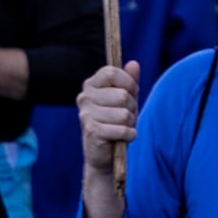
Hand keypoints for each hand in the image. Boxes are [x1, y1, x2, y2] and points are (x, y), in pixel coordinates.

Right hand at [76, 61, 139, 217]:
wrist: (104, 154)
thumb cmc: (116, 121)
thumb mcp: (126, 99)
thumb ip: (130, 81)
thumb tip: (133, 63)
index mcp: (91, 84)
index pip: (111, 72)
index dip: (128, 82)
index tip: (133, 91)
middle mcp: (84, 97)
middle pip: (122, 94)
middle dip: (132, 107)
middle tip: (127, 116)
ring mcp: (85, 114)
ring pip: (123, 113)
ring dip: (130, 123)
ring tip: (124, 127)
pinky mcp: (91, 131)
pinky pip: (121, 129)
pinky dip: (129, 134)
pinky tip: (125, 137)